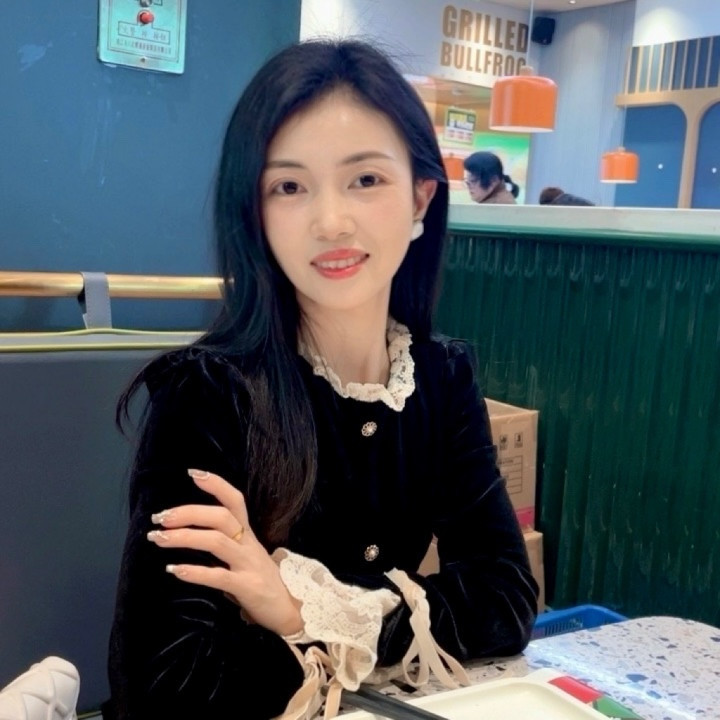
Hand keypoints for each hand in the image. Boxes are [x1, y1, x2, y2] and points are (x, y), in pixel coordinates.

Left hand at [146, 468, 303, 636]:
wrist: (290, 610)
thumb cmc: (260, 581)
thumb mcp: (246, 555)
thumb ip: (226, 542)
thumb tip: (190, 531)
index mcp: (248, 535)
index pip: (235, 500)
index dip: (216, 484)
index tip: (192, 473)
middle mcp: (249, 545)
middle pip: (220, 517)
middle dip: (188, 512)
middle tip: (160, 518)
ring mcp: (249, 565)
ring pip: (216, 542)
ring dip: (184, 537)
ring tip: (159, 539)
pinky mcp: (247, 587)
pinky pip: (219, 577)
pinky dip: (195, 572)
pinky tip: (174, 570)